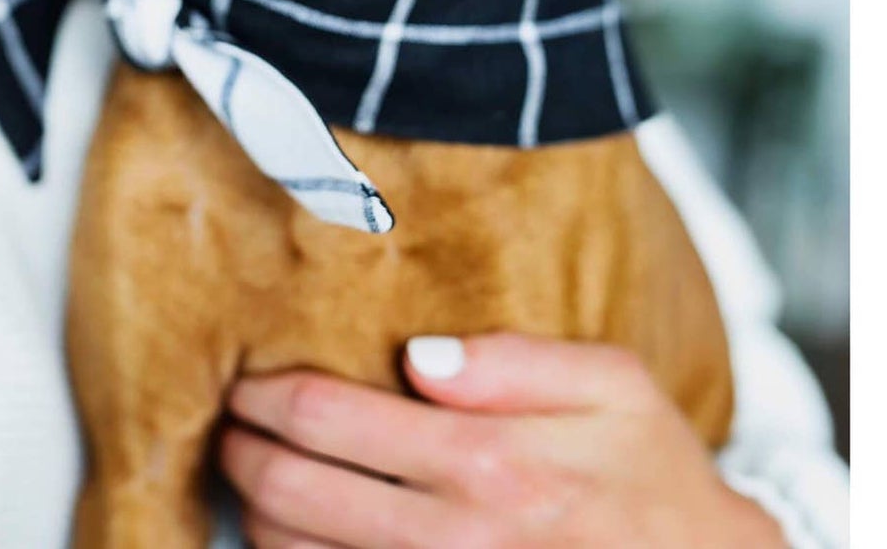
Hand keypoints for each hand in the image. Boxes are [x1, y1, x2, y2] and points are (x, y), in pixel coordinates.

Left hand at [221, 333, 783, 547]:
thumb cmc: (653, 477)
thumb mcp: (613, 386)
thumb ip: (513, 360)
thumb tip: (418, 356)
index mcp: (485, 460)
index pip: (328, 417)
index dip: (270, 393)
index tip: (252, 380)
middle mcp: (452, 536)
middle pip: (291, 493)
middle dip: (242, 452)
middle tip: (233, 424)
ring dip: (255, 515)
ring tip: (252, 479)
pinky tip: (294, 538)